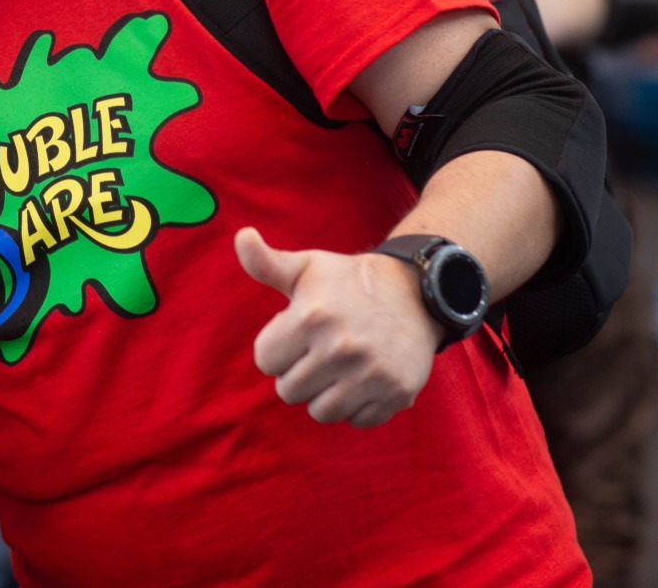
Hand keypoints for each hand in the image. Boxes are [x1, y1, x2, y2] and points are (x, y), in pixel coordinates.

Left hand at [235, 227, 438, 428]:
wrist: (415, 292)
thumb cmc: (348, 282)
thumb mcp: (306, 267)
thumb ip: (266, 262)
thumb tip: (242, 236)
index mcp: (312, 317)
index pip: (265, 361)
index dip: (276, 348)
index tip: (295, 334)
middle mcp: (342, 348)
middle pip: (289, 391)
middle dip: (296, 372)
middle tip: (316, 352)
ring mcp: (372, 374)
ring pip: (321, 412)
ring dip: (323, 394)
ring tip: (336, 368)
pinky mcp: (397, 393)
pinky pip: (358, 421)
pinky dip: (357, 406)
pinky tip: (362, 379)